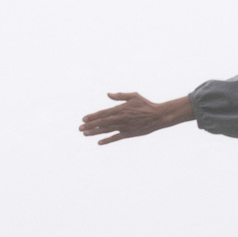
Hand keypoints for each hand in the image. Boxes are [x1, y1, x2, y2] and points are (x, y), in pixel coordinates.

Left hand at [79, 92, 195, 144]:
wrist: (158, 116)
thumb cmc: (146, 104)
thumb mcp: (133, 96)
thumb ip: (120, 96)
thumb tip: (108, 94)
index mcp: (120, 109)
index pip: (103, 113)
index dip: (92, 116)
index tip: (83, 119)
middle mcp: (120, 118)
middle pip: (101, 123)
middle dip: (90, 125)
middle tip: (80, 128)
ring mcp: (124, 127)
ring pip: (106, 130)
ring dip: (95, 133)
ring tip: (85, 134)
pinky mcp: (129, 134)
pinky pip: (116, 138)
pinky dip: (107, 140)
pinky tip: (99, 142)